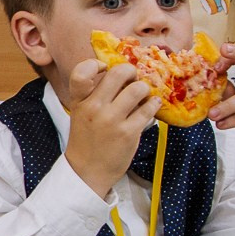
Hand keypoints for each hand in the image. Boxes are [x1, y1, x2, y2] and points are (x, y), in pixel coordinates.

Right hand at [62, 60, 158, 194]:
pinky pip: (149, 109)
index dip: (96, 64)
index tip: (105, 68)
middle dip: (130, 71)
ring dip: (144, 89)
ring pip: (138, 89)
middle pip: (118, 73)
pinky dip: (154, 103)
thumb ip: (94, 93)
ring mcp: (112, 120)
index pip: (82, 71)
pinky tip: (152, 105)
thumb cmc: (87, 139)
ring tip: (142, 95)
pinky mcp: (128, 132)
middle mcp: (94, 107)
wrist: (88, 171)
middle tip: (132, 78)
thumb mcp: (81, 113)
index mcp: (80, 101)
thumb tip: (123, 72)